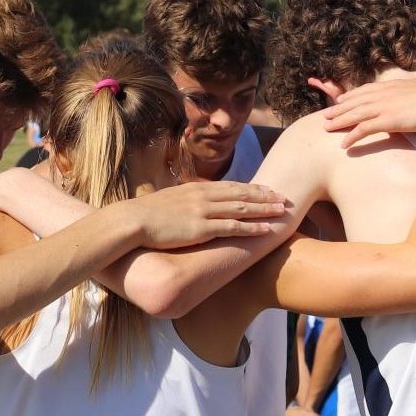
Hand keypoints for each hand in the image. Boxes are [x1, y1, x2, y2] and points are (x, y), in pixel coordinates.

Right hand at [134, 181, 288, 247]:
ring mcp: (203, 211)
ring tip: (282, 210)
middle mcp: (203, 196)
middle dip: (264, 196)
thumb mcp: (168, 202)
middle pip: (240, 193)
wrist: (132, 221)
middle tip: (283, 197)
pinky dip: (252, 228)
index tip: (265, 189)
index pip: (229, 186)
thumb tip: (188, 208)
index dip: (250, 188)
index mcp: (195, 189)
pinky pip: (233, 227)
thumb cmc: (145, 215)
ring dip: (264, 209)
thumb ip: (183, 203)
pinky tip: (267, 229)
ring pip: (241, 208)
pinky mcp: (201, 228)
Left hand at [322, 79, 415, 147]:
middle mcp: (387, 93)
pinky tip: (343, 145)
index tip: (340, 99)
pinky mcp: (389, 120)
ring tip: (326, 128)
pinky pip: (364, 129)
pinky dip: (351, 136)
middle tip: (325, 115)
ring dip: (339, 121)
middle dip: (339, 108)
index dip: (351, 96)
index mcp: (395, 85)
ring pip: (355, 114)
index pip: (366, 90)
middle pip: (356, 101)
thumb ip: (415, 97)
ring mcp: (386, 106)